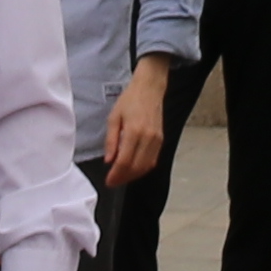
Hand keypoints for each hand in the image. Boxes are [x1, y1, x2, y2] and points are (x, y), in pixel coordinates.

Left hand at [99, 72, 170, 187]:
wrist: (150, 88)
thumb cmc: (129, 100)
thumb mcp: (113, 118)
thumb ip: (111, 141)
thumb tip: (109, 161)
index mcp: (134, 131)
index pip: (124, 161)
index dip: (116, 175)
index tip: (108, 181)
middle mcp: (148, 138)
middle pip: (136, 167)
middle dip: (124, 178)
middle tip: (113, 182)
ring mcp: (157, 139)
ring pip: (146, 166)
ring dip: (133, 175)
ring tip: (122, 177)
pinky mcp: (162, 139)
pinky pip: (153, 160)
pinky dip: (143, 168)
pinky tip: (133, 168)